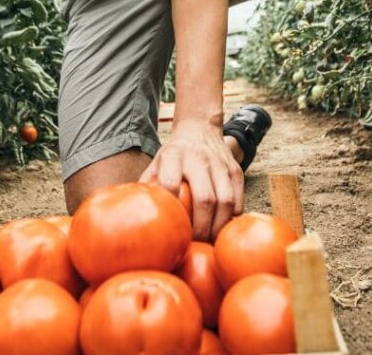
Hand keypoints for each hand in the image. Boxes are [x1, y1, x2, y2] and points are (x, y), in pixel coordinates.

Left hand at [140, 120, 242, 240]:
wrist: (200, 128)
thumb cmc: (174, 154)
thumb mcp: (156, 162)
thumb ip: (147, 184)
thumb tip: (132, 213)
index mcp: (173, 155)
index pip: (170, 183)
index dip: (171, 207)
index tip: (170, 227)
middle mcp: (198, 158)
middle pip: (204, 198)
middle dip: (201, 227)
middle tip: (195, 242)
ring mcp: (220, 164)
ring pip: (225, 201)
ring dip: (218, 226)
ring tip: (210, 241)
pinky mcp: (235, 170)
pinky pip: (238, 199)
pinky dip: (232, 218)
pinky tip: (222, 229)